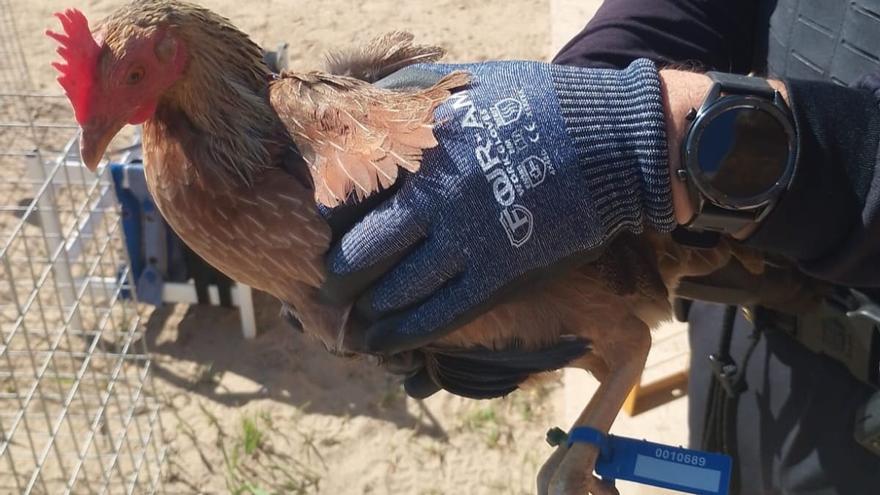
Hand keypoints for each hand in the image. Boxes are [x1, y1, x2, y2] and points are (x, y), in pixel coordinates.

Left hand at [323, 59, 673, 353]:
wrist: (612, 141)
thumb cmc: (536, 106)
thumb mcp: (463, 87)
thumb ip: (406, 100)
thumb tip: (360, 115)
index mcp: (420, 150)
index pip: (346, 199)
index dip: (328, 224)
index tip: (324, 233)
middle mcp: (435, 199)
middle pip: (362, 252)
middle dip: (337, 278)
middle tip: (327, 290)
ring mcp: (468, 240)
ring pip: (396, 291)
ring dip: (367, 312)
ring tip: (351, 324)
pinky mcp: (500, 274)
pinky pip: (440, 314)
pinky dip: (405, 331)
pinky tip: (384, 341)